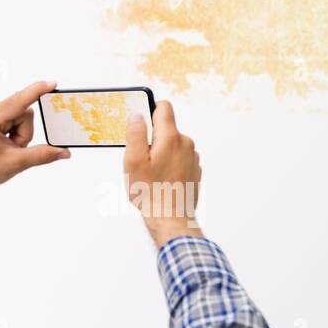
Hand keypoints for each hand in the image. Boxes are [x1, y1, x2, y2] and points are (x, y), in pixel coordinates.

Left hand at [0, 80, 69, 205]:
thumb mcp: (15, 163)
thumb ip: (42, 155)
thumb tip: (63, 152)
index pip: (20, 101)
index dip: (37, 91)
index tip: (51, 83)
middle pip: (25, 114)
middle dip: (24, 134)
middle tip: (11, 149)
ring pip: (21, 117)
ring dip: (19, 134)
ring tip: (5, 147)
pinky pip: (14, 118)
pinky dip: (14, 132)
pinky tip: (2, 142)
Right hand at [124, 99, 202, 247]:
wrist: (171, 220)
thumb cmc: (150, 193)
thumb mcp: (133, 161)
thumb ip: (135, 134)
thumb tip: (138, 116)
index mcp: (170, 137)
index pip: (163, 107)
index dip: (149, 110)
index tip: (141, 125)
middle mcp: (186, 144)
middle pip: (166, 129)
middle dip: (152, 139)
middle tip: (142, 161)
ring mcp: (193, 158)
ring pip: (172, 145)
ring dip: (161, 154)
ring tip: (151, 174)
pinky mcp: (194, 170)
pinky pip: (179, 159)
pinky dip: (169, 165)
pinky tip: (161, 181)